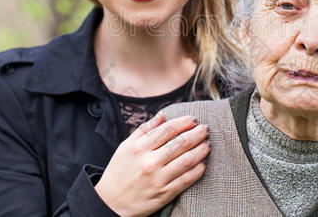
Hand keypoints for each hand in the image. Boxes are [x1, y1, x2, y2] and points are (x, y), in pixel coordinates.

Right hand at [95, 112, 209, 216]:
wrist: (110, 203)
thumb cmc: (119, 172)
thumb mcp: (126, 147)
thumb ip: (145, 130)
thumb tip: (163, 114)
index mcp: (139, 148)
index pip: (167, 129)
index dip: (184, 122)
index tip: (194, 119)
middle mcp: (149, 162)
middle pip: (180, 143)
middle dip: (197, 133)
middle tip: (206, 129)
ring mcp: (158, 179)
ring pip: (187, 160)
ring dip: (201, 150)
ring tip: (208, 144)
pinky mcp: (164, 194)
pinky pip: (186, 180)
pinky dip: (197, 170)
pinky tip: (203, 163)